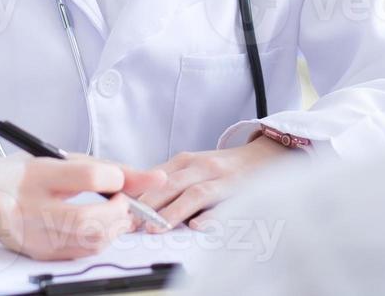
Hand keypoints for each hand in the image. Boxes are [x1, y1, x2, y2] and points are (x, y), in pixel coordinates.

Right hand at [0, 155, 166, 260]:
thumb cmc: (25, 175)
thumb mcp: (63, 160)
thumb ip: (109, 168)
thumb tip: (155, 178)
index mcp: (36, 176)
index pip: (88, 177)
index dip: (114, 178)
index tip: (120, 179)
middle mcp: (31, 209)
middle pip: (88, 220)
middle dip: (119, 213)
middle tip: (125, 200)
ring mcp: (33, 237)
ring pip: (89, 241)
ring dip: (114, 228)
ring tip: (117, 213)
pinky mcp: (39, 254)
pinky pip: (81, 253)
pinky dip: (101, 240)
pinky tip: (103, 227)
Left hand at [134, 134, 292, 230]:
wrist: (266, 156)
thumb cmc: (224, 167)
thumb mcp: (195, 166)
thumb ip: (170, 179)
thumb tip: (137, 200)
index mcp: (187, 161)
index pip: (155, 177)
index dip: (136, 194)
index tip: (118, 211)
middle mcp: (202, 167)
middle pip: (170, 184)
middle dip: (148, 205)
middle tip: (130, 224)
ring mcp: (221, 179)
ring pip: (194, 193)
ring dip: (173, 212)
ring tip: (155, 228)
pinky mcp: (240, 192)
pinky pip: (225, 206)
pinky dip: (211, 217)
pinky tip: (198, 226)